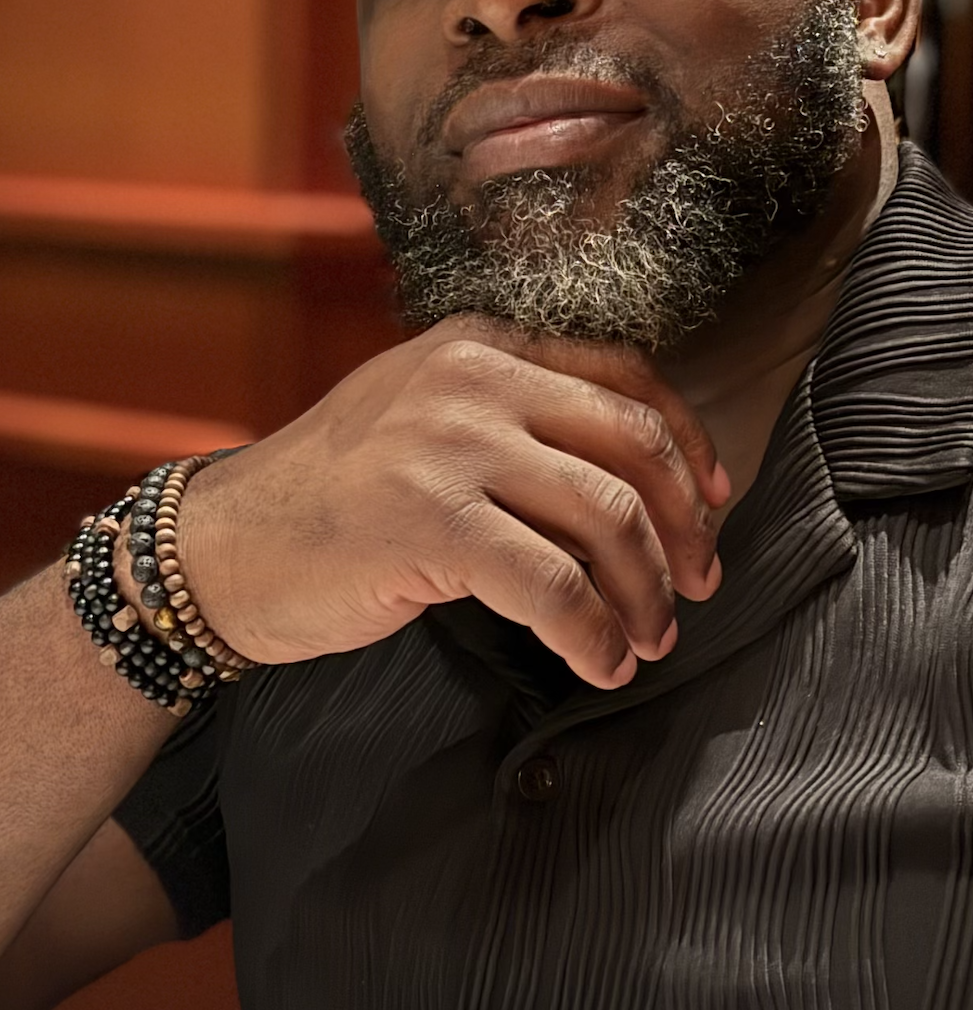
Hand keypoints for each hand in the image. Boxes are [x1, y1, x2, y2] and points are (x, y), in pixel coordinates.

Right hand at [174, 320, 729, 688]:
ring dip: (645, 592)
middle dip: (684, 525)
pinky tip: (600, 666)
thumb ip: (516, 422)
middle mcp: (474, 378)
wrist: (219, 545)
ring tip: (650, 639)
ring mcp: (450, 444)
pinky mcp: (430, 520)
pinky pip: (552, 585)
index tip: (716, 501)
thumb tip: (630, 485)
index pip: (625, 376)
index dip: (688, 443)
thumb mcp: (425, 420)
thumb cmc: (332, 496)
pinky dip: (593, 636)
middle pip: (631, 445)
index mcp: (481, 343)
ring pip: (605, 516)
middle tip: (698, 585)